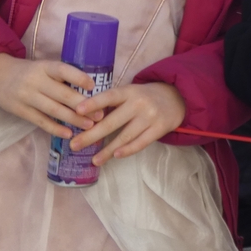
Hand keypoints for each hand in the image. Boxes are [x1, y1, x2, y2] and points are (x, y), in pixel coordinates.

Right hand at [0, 53, 95, 137]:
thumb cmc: (28, 72)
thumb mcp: (43, 67)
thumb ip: (61, 77)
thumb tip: (92, 91)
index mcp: (44, 67)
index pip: (62, 70)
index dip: (78, 77)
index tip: (93, 86)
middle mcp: (35, 81)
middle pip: (62, 94)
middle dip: (83, 105)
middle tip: (101, 115)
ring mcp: (27, 96)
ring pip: (54, 110)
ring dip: (73, 119)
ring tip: (90, 126)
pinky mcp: (20, 110)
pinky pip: (41, 121)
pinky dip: (56, 128)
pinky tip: (69, 134)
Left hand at [70, 82, 185, 165]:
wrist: (177, 98)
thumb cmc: (144, 97)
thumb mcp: (130, 92)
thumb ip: (112, 103)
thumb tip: (83, 118)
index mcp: (129, 91)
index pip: (109, 96)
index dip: (93, 103)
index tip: (77, 110)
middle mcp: (139, 103)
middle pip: (112, 121)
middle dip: (91, 135)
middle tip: (74, 145)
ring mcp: (150, 116)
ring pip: (125, 136)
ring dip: (107, 150)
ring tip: (94, 160)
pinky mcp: (160, 128)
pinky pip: (141, 142)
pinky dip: (128, 150)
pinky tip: (115, 156)